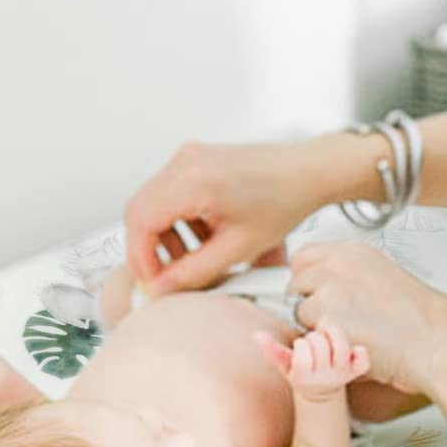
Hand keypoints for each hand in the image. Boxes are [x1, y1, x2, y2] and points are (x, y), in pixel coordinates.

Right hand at [125, 139, 331, 295]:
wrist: (306, 173)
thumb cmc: (283, 202)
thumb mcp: (237, 249)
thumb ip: (193, 273)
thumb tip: (160, 288)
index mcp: (193, 181)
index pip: (140, 220)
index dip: (140, 258)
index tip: (152, 281)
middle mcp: (185, 163)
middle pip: (139, 211)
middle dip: (148, 249)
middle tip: (164, 276)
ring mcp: (188, 158)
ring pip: (152, 204)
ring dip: (163, 236)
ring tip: (191, 258)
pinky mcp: (195, 161)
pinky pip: (169, 194)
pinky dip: (177, 221)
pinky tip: (202, 237)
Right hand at [255, 322, 370, 398]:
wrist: (320, 394)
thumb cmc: (300, 374)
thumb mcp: (284, 366)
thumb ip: (271, 350)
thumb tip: (257, 334)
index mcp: (305, 377)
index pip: (303, 354)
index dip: (301, 344)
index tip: (300, 345)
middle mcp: (325, 377)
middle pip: (322, 345)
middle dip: (316, 337)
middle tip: (314, 341)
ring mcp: (342, 374)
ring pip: (342, 346)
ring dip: (334, 333)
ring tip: (328, 333)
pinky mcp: (356, 372)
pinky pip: (363, 362)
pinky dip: (360, 352)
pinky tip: (351, 349)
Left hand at [289, 243, 446, 394]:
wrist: (439, 344)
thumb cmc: (424, 322)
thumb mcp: (386, 280)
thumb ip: (351, 280)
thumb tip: (327, 291)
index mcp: (355, 252)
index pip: (304, 256)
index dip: (305, 280)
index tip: (313, 295)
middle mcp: (339, 264)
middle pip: (296, 283)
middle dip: (307, 303)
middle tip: (331, 322)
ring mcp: (331, 290)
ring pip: (299, 311)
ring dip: (315, 328)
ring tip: (348, 336)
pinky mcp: (328, 318)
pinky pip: (307, 336)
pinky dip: (322, 346)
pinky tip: (349, 348)